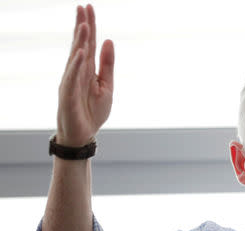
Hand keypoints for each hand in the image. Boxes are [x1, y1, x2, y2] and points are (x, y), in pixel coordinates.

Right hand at [57, 4, 113, 146]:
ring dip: (79, 42)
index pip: (88, 44)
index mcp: (87, 70)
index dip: (89, 27)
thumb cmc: (93, 111)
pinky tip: (80, 53)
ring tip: (84, 25)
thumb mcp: (106, 86)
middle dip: (82, 27)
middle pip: (79, 46)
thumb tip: (108, 40)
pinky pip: (72, 79)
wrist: (84, 135)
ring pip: (75, 59)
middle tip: (83, 7)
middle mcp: (77, 73)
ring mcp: (71, 83)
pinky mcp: (67, 96)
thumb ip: (107, 65)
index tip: (89, 8)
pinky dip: (76, 66)